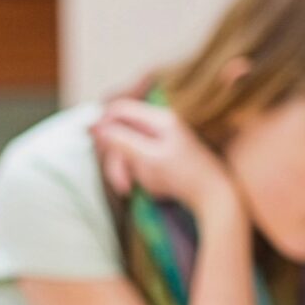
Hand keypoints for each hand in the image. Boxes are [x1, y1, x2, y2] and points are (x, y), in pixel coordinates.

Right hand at [90, 100, 241, 227]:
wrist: (212, 196)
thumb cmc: (182, 177)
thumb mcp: (147, 158)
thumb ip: (120, 140)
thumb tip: (95, 126)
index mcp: (160, 119)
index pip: (120, 108)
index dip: (103, 123)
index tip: (92, 144)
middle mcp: (160, 124)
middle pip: (121, 131)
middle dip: (115, 158)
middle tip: (121, 183)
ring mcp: (160, 139)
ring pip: (126, 147)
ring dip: (122, 168)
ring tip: (129, 189)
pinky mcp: (160, 153)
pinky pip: (135, 156)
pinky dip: (132, 171)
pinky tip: (138, 185)